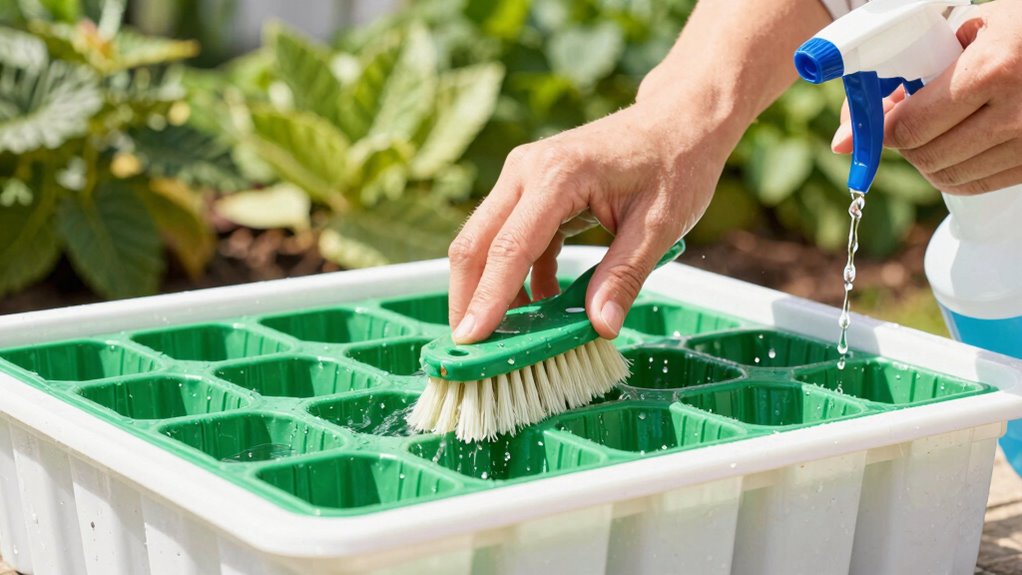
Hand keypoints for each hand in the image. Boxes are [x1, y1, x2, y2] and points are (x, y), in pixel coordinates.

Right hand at [446, 92, 738, 343]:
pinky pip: (510, 238)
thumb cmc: (675, 165)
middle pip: (476, 243)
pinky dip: (515, 275)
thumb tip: (600, 327)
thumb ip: (623, 277)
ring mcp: (524, 176)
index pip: (509, 248)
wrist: (680, 120)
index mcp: (557, 175)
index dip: (488, 299)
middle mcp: (527, 170)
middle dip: (468, 298)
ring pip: (484, 241)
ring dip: (489, 289)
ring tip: (506, 334)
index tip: (472, 340)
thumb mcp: (658, 226)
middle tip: (473, 347)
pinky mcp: (531, 187)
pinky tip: (540, 303)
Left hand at [832, 1, 1021, 194]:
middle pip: (926, 156)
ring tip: (932, 128)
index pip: (911, 127)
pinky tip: (956, 143)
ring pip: (948, 178)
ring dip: (926, 158)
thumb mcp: (970, 29)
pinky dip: (954, 171)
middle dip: (903, 142)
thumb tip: (844, 136)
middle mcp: (1016, 113)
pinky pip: (978, 184)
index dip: (882, 129)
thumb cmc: (1021, 29)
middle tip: (904, 121)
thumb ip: (908, 72)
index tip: (873, 122)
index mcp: (993, 70)